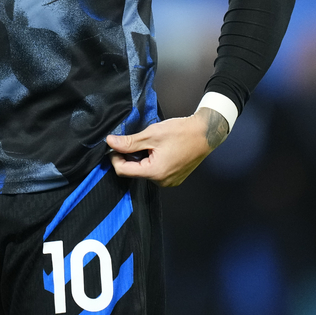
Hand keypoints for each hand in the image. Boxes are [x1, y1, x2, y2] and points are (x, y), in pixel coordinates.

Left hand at [106, 108, 228, 186]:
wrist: (205, 133)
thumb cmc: (181, 132)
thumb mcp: (152, 134)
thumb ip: (129, 142)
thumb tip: (110, 142)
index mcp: (155, 172)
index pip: (123, 171)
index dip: (115, 157)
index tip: (115, 144)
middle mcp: (161, 182)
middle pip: (134, 171)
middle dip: (130, 156)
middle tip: (136, 140)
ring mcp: (169, 182)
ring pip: (145, 171)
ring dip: (141, 158)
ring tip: (150, 143)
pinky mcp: (174, 178)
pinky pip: (156, 172)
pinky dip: (152, 161)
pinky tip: (158, 149)